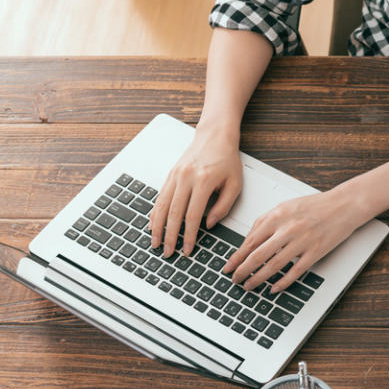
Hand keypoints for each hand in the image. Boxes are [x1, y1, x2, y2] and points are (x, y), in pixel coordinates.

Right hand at [149, 126, 242, 257]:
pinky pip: (160, 197)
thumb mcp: (235, 183)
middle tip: (168, 252)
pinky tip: (153, 224)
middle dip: (170, 236)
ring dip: (157, 227)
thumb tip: (209, 224)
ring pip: (162, 206)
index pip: (193, 215)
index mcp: (204, 181)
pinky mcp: (170, 174)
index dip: (189, 235)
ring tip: (155, 242)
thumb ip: (224, 206)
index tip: (188, 249)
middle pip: (174, 213)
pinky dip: (155, 212)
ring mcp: (176, 176)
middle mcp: (186, 178)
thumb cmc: (227, 160)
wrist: (214, 137)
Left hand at [223, 187, 367, 292]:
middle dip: (243, 271)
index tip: (228, 267)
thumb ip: (266, 222)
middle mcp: (288, 229)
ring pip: (274, 266)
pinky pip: (295, 272)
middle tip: (235, 279)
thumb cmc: (314, 205)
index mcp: (277, 216)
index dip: (236, 257)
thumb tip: (249, 241)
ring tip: (249, 285)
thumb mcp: (285, 206)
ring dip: (258, 278)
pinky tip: (273, 288)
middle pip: (258, 255)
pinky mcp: (315, 252)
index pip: (250, 241)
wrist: (343, 205)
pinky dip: (282, 282)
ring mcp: (302, 241)